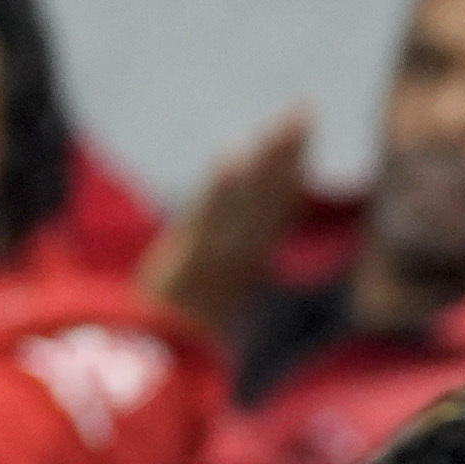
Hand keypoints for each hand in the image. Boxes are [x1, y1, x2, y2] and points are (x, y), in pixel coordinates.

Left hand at [134, 107, 311, 326]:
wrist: (160, 354)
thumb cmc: (183, 312)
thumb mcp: (214, 274)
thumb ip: (227, 239)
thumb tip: (241, 203)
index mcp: (252, 255)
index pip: (279, 205)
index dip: (293, 168)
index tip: (304, 131)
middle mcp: (244, 252)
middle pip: (272, 195)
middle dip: (289, 153)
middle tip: (304, 110)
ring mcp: (221, 254)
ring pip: (252, 201)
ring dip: (269, 161)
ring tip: (284, 123)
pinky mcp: (191, 259)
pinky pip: (212, 220)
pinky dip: (223, 190)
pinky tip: (231, 157)